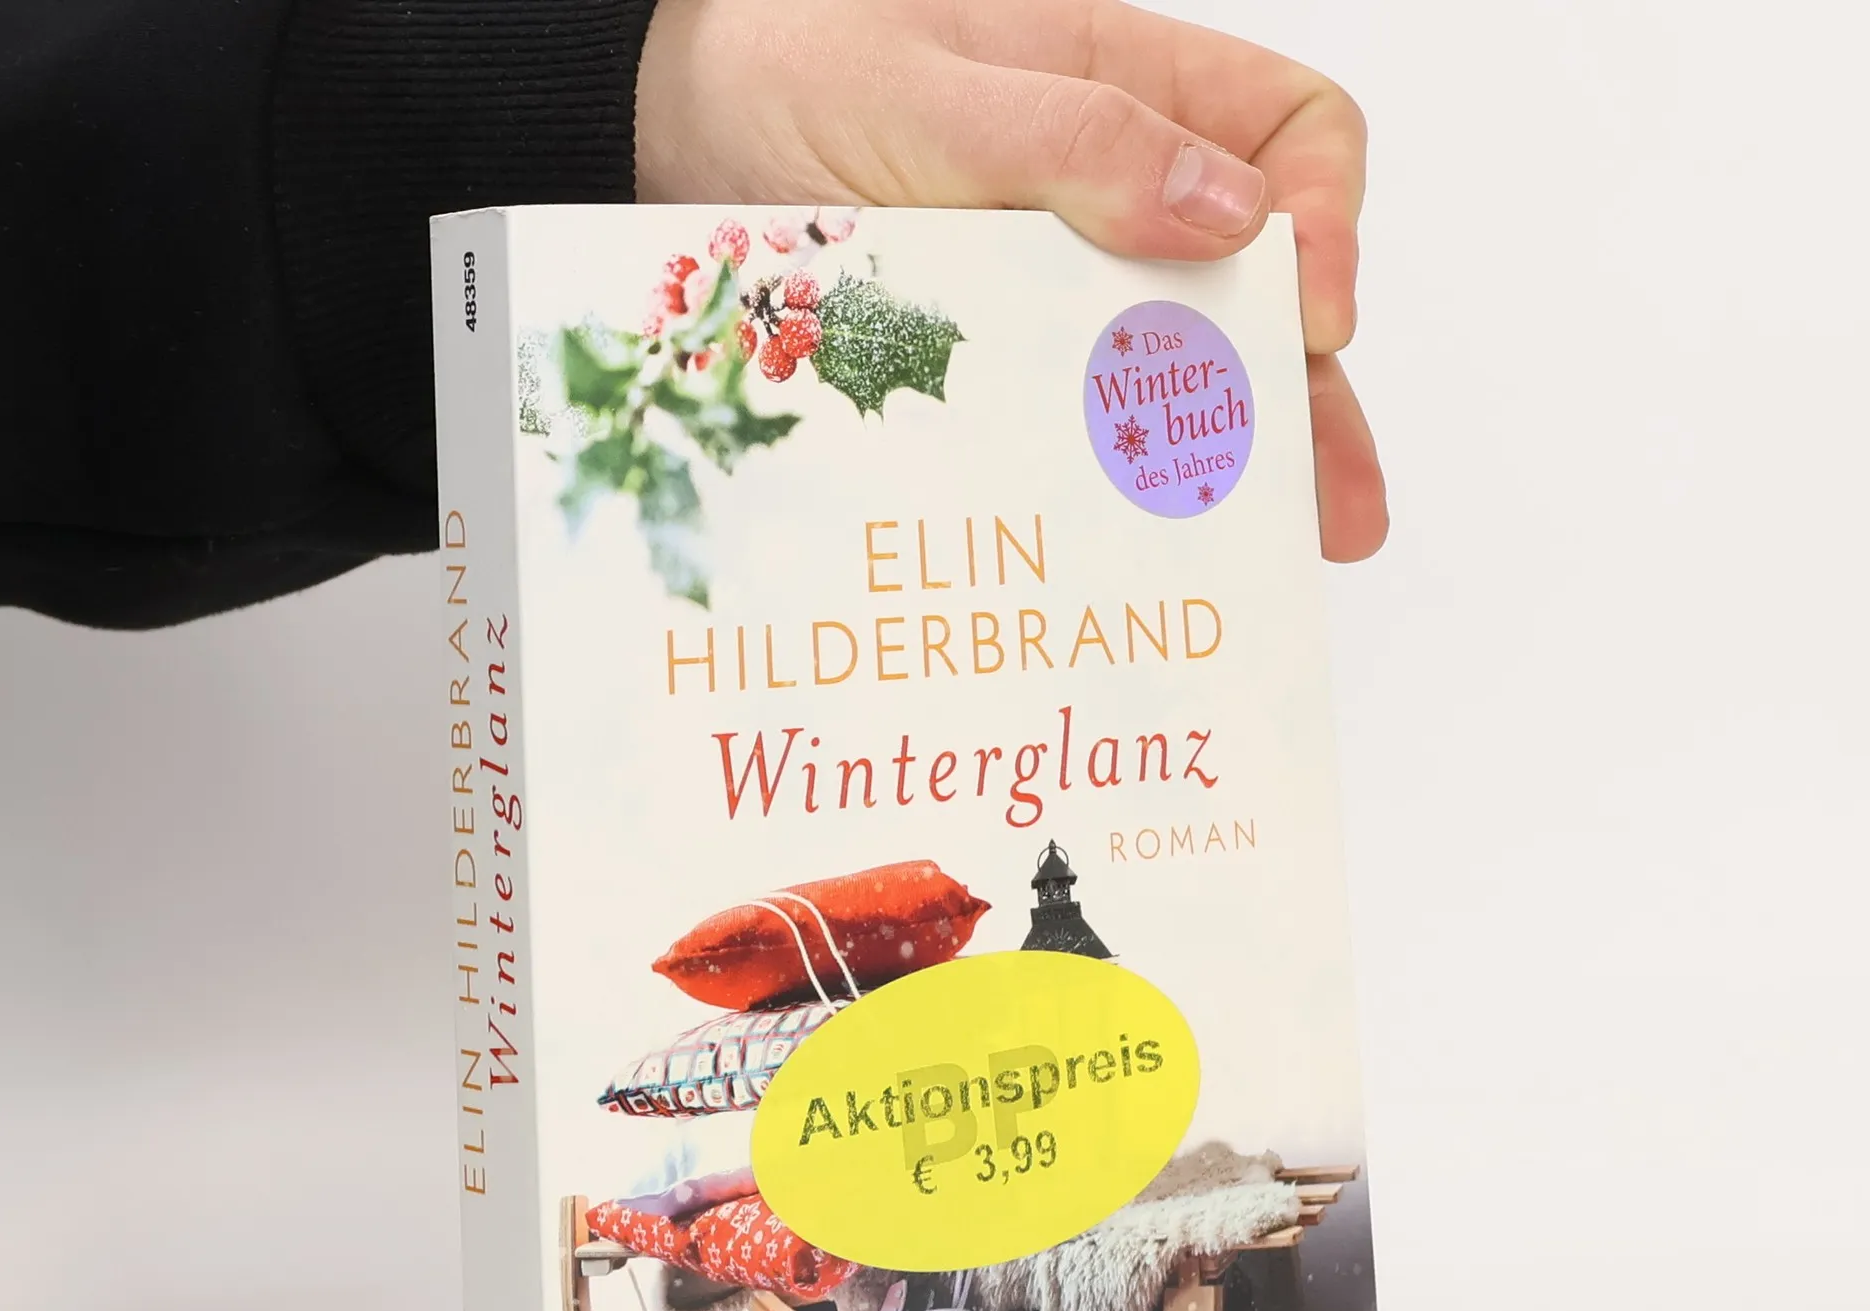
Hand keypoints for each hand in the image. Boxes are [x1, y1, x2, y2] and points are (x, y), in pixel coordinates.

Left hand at [637, 0, 1385, 559]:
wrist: (664, 134)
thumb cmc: (792, 67)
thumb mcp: (934, 89)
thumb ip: (1076, 141)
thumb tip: (1232, 215)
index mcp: (1132, 93)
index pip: (1292, 139)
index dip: (1321, 220)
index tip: (1302, 306)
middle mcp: (1116, 199)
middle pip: (1257, 296)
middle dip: (1306, 398)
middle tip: (1333, 504)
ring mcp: (1058, 297)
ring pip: (1178, 382)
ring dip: (1234, 468)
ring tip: (1281, 554)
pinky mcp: (998, 372)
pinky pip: (1078, 432)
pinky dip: (1118, 490)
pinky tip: (1146, 550)